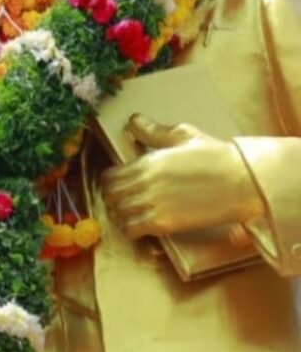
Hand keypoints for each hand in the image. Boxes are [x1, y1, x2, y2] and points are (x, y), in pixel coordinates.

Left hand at [99, 115, 264, 238]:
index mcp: (146, 162)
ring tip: (133, 212)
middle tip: (125, 199)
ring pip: (118, 214)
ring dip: (122, 214)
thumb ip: (154, 131)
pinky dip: (131, 229)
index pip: (109, 176)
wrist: (242, 182)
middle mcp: (144, 184)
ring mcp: (153, 205)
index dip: (111, 181)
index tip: (119, 183)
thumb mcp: (183, 135)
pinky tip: (142, 225)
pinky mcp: (164, 223)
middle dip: (114, 198)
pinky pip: (132, 230)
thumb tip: (133, 121)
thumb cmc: (215, 157)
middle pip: (110, 196)